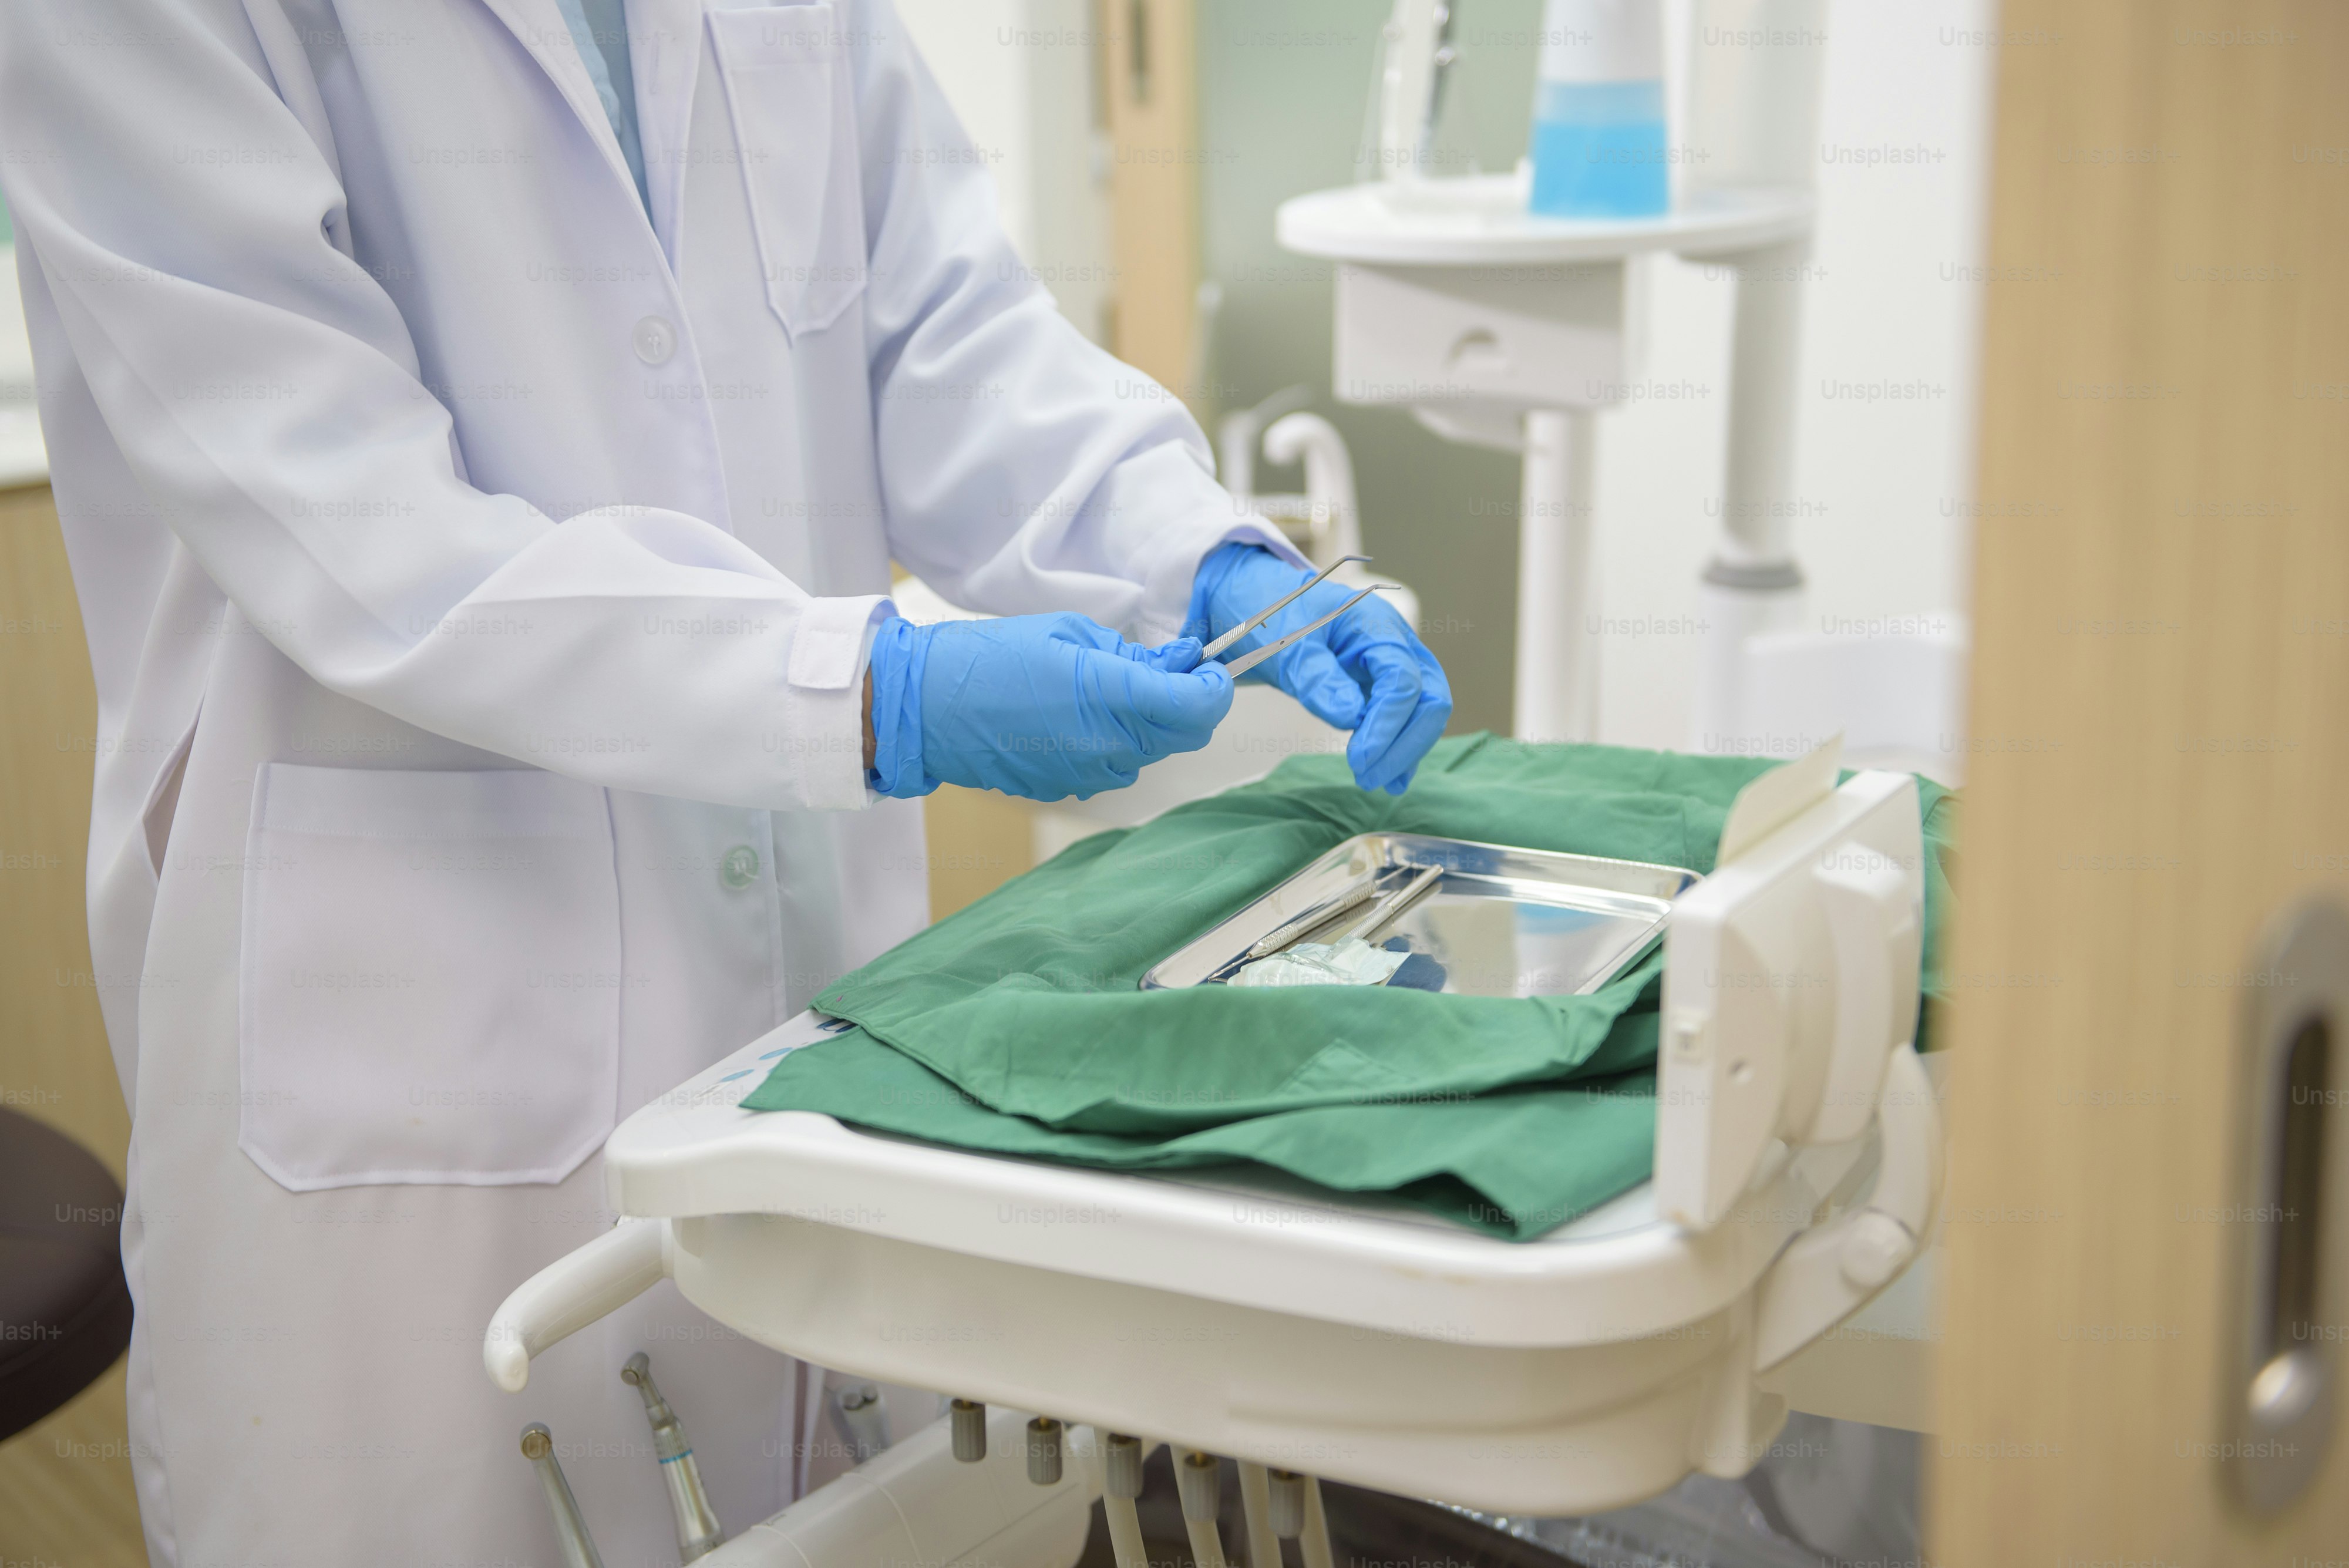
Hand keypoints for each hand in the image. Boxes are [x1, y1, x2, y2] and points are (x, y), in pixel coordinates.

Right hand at [864, 613, 1232, 801]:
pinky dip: (1115, 741)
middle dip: (1187, 701)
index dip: (1215, 686)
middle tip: (1164, 668)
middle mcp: (1105, 746)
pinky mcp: (1067, 787)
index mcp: (1108, 697)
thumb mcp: (1068, 632)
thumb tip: (1181, 662)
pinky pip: (1115, 766)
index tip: (1208, 667)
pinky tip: (1079, 714)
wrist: (925, 706)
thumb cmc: (988, 657)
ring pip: (1152, 753)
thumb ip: (1133, 654)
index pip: (1197, 706)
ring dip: (1149, 723)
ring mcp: (1086, 774)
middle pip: (1184, 734)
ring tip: (1108, 687)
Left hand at [1188, 544, 1451, 793]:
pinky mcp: (1384, 687)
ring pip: (1424, 712)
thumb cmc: (1277, 617)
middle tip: (1367, 777)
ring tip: (1374, 781)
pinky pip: (1405, 719)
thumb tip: (1351, 718)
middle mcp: (1398, 644)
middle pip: (1429, 699)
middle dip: (1404, 743)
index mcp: (1377, 625)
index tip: (1359, 759)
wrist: (1266, 606)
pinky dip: (1400, 748)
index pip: (1402, 680)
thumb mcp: (1288, 645)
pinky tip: (1391, 779)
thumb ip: (1318, 678)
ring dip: (1404, 750)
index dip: (1386, 725)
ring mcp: (1396, 666)